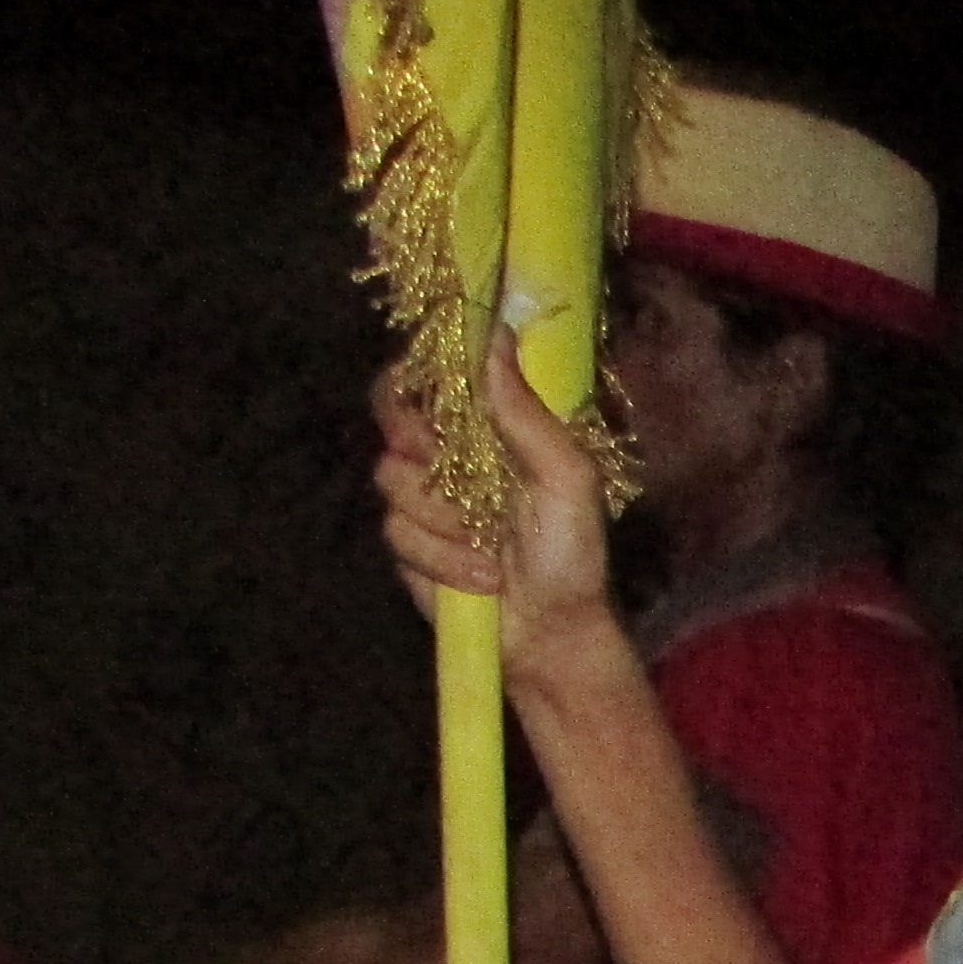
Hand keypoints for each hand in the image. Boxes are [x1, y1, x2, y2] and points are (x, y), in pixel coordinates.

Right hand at [370, 339, 620, 668]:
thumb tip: (494, 334)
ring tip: (492, 543)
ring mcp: (423, 493)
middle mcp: (449, 448)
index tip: (438, 396)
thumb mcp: (566, 475)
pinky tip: (480, 575)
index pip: (433, 370)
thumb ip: (526, 410)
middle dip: (422, 444)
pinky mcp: (406, 539)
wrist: (550, 629)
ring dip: (448, 519)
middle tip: (462, 475)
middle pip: (391, 410)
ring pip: (392, 476)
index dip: (422, 373)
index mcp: (491, 421)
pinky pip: (397, 530)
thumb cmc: (571, 550)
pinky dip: (442, 558)